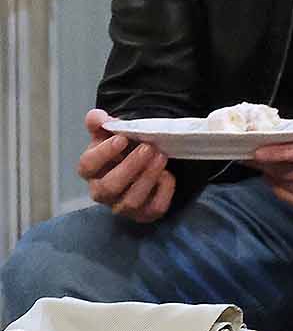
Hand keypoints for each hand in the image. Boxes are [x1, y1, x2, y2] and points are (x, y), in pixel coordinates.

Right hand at [77, 108, 174, 222]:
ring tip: (161, 156)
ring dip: (148, 177)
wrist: (145, 162)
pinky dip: (163, 192)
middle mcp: (103, 192)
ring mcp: (123, 206)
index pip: (86, 166)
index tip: (122, 138)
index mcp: (91, 171)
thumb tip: (96, 117)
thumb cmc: (124, 150)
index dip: (103, 153)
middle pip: (108, 187)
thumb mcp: (112, 134)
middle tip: (148, 147)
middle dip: (130, 166)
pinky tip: (168, 175)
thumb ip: (102, 124)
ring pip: (131, 200)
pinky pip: (154, 208)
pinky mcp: (145, 214)